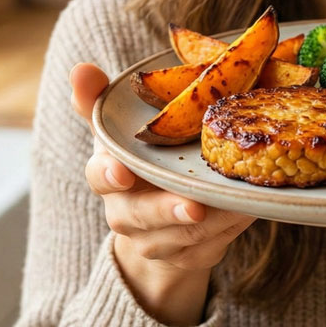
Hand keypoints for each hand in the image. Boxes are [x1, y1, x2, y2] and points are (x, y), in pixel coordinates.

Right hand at [70, 62, 254, 325]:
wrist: (157, 225)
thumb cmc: (141, 163)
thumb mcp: (120, 131)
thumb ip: (98, 100)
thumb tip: (80, 69)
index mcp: (109, 176)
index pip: (100, 176)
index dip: (109, 174)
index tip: (123, 171)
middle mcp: (126, 213)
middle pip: (141, 216)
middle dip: (168, 211)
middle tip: (194, 207)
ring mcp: (155, 241)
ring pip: (181, 237)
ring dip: (212, 222)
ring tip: (237, 202)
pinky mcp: (186, 257)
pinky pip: (208, 249)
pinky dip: (228, 232)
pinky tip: (246, 212)